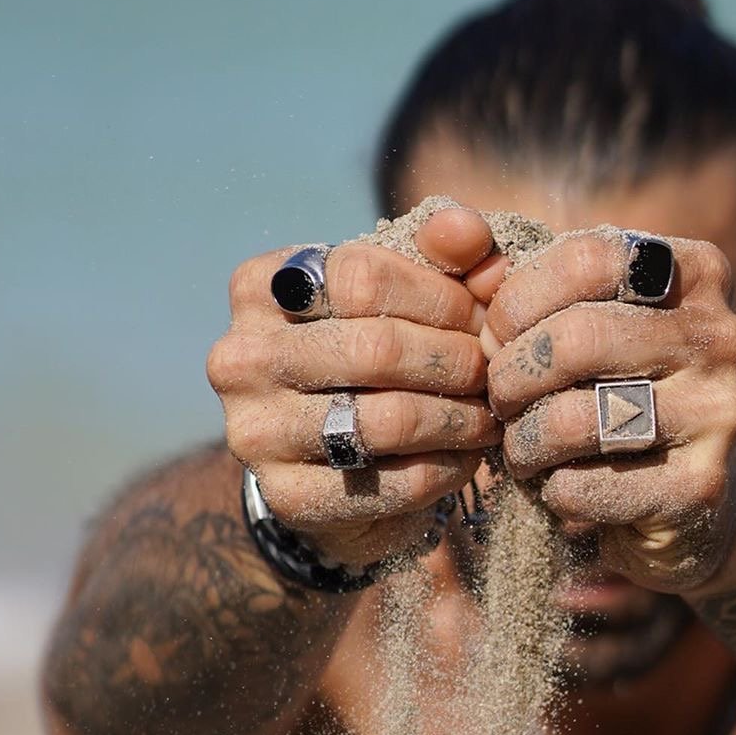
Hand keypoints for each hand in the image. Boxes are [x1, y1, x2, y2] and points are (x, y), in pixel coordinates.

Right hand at [208, 209, 501, 567]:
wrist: (332, 469)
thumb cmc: (373, 364)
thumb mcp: (404, 297)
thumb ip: (443, 257)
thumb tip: (474, 237)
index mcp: (263, 287)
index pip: (363, 275)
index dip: (440, 297)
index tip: (481, 318)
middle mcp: (241, 356)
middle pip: (377, 349)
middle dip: (456, 361)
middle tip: (494, 373)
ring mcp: (255, 432)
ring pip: (386, 420)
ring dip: (457, 419)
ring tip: (488, 416)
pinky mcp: (288, 497)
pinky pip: (389, 482)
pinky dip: (443, 469)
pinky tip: (465, 458)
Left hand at [482, 227, 735, 591]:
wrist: (688, 497)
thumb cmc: (610, 388)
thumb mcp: (576, 319)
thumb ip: (516, 278)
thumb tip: (456, 247)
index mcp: (695, 273)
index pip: (589, 259)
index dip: (519, 300)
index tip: (496, 336)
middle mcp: (722, 336)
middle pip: (578, 339)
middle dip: (511, 375)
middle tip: (498, 400)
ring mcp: (719, 415)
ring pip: (576, 420)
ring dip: (523, 441)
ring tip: (522, 448)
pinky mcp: (699, 488)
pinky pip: (584, 487)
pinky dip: (551, 490)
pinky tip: (559, 485)